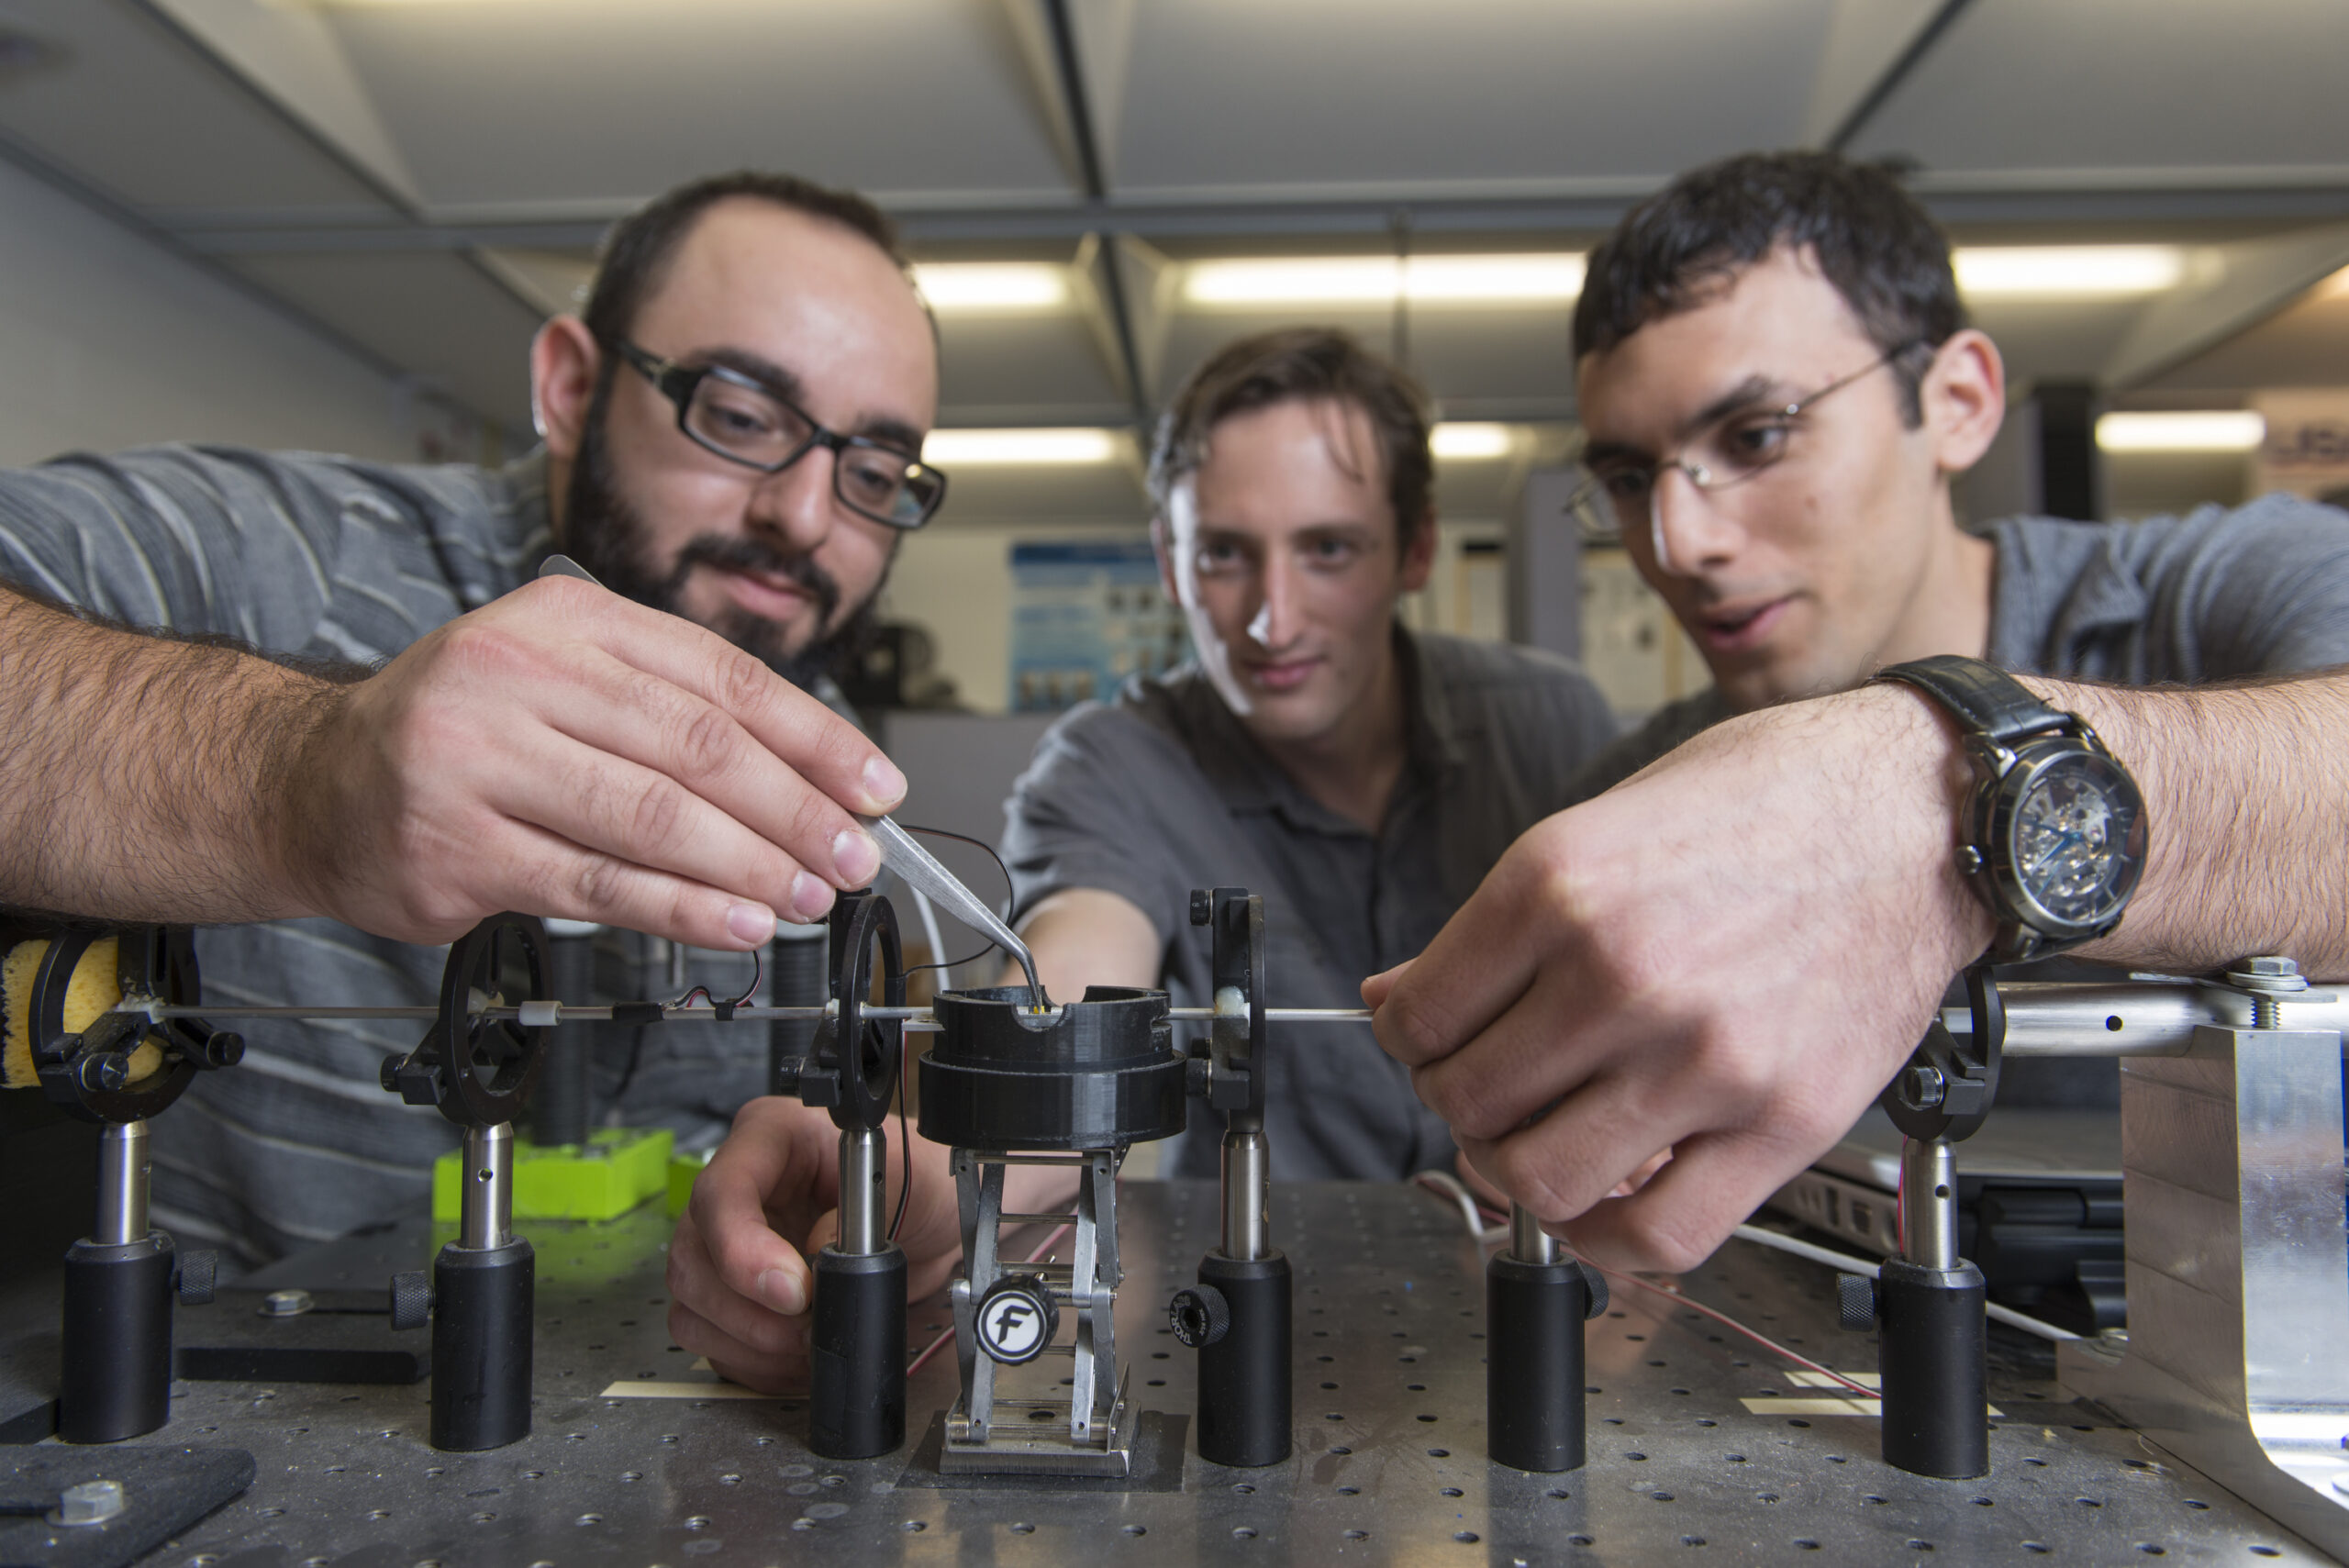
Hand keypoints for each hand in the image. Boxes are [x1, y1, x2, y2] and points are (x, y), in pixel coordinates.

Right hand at [272, 576, 904, 946]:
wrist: (312, 781)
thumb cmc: (461, 730)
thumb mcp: (561, 673)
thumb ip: (670, 706)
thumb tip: (810, 773)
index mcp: (568, 618)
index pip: (721, 677)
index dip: (814, 737)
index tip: (874, 786)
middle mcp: (520, 673)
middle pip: (698, 748)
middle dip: (796, 810)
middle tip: (856, 853)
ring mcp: (480, 760)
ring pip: (653, 819)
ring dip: (752, 867)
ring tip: (811, 895)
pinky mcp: (458, 848)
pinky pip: (598, 886)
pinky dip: (682, 910)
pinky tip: (737, 921)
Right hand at [666, 1096, 964, 1392]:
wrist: (931, 1228)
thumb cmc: (920, 1184)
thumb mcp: (913, 1180)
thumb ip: (863, 1209)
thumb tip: (816, 1253)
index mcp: (771, 1138)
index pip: (722, 1192)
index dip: (744, 1250)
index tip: (793, 1291)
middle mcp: (740, 1189)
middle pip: (693, 1258)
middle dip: (752, 1310)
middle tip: (809, 1322)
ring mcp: (727, 1244)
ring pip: (693, 1305)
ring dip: (753, 1340)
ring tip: (809, 1335)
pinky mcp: (732, 1294)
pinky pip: (711, 1340)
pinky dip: (754, 1360)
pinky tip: (795, 1351)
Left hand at [1367, 684, 1993, 1272]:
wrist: (1924, 813)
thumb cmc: (1774, 799)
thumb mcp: (1604, 822)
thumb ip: (1498, 925)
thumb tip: (1401, 997)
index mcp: (1558, 885)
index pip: (1420, 1017)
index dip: (1408, 1038)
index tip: (1427, 1039)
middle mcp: (1621, 974)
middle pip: (1468, 1101)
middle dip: (1458, 1101)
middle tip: (1487, 1083)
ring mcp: (1703, 1059)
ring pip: (1540, 1180)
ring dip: (1518, 1171)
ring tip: (1540, 1136)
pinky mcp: (1782, 1123)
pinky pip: (1660, 1235)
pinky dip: (1609, 1239)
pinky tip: (1604, 1200)